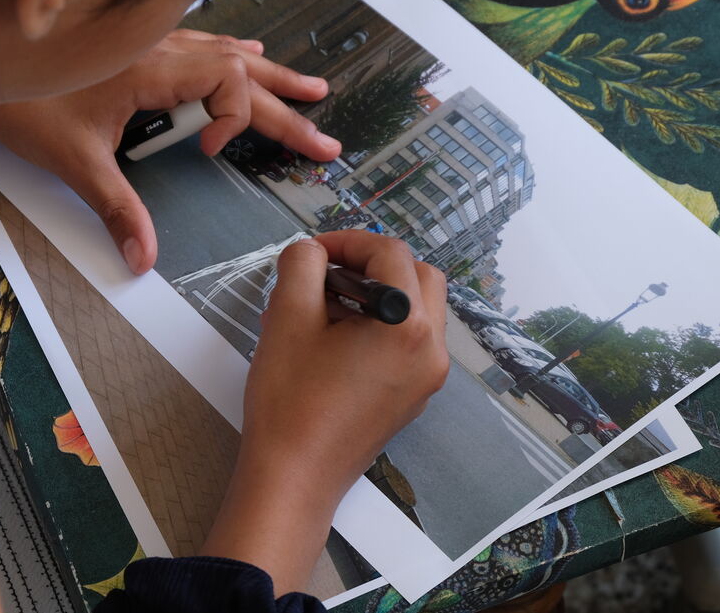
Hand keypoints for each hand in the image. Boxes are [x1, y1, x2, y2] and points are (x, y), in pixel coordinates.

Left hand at [0, 30, 340, 271]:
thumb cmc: (23, 106)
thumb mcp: (76, 163)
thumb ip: (117, 211)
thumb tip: (143, 258)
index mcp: (151, 67)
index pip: (228, 82)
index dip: (233, 121)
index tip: (207, 153)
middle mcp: (159, 47)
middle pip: (242, 71)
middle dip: (287, 108)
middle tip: (323, 142)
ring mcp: (153, 43)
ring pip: (229, 53)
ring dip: (273, 76)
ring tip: (313, 90)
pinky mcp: (142, 46)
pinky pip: (205, 44)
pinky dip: (237, 55)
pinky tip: (255, 52)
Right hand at [200, 231, 447, 593]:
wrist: (294, 478)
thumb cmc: (291, 401)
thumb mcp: (287, 318)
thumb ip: (302, 266)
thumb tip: (312, 251)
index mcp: (409, 325)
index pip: (390, 254)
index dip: (348, 241)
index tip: (311, 252)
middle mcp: (432, 350)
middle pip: (419, 276)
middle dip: (373, 264)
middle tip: (327, 272)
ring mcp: (427, 378)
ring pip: (418, 309)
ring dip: (378, 293)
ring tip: (325, 307)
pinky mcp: (412, 397)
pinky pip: (410, 342)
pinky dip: (382, 325)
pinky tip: (335, 339)